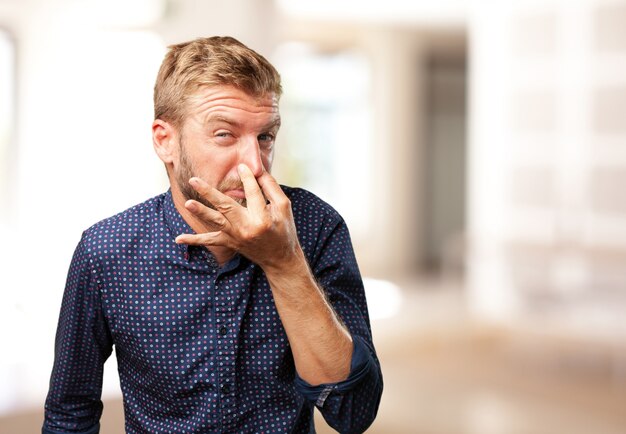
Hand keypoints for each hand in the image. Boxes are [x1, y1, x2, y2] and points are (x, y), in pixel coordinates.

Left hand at [175, 164, 302, 270]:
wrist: (279, 258)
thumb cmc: (284, 229)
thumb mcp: (284, 207)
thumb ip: (271, 188)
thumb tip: (257, 171)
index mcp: (262, 218)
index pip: (252, 193)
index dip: (247, 178)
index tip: (241, 166)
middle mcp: (246, 228)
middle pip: (226, 206)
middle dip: (209, 193)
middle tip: (194, 180)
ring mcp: (235, 237)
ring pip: (215, 222)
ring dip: (201, 212)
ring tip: (188, 203)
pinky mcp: (229, 243)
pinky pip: (210, 241)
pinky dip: (194, 240)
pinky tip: (178, 239)